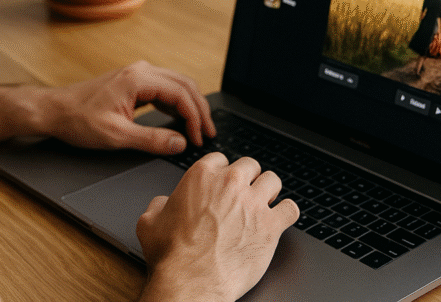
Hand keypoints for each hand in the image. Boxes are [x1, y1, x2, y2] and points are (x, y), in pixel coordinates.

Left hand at [43, 61, 214, 154]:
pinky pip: (165, 88)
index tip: (199, 139)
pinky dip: (178, 104)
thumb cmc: (78, 120)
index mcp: (138, 79)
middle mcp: (141, 71)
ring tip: (199, 128)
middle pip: (185, 85)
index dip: (195, 119)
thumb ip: (152, 139)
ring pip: (177, 85)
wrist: (54, 110)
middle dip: (200, 110)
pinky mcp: (134, 81)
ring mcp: (138, 74)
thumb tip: (180, 143)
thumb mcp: (116, 136)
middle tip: (208, 134)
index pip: (181, 95)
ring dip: (191, 105)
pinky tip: (180, 120)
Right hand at [136, 154, 298, 301]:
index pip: (221, 159)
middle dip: (247, 179)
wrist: (192, 281)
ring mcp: (253, 203)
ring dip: (268, 192)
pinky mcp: (271, 225)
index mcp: (202, 176)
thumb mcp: (150, 221)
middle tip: (244, 194)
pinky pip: (291, 208)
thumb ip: (159, 204)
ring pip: (272, 181)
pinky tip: (280, 219)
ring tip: (264, 203)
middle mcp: (230, 183)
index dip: (222, 172)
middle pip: (250, 165)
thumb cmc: (172, 255)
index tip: (223, 183)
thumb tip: (163, 203)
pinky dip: (287, 213)